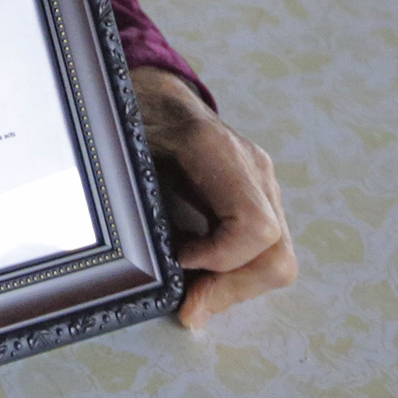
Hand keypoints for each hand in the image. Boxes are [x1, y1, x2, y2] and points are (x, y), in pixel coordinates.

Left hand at [133, 67, 296, 328]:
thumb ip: (136, 200)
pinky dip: (235, 271)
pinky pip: (266, 249)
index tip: (179, 262)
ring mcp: (263, 182)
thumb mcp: (121, 149)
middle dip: (233, 289)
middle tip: (189, 308)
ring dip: (235, 286)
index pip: (254, 226)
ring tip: (192, 292)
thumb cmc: (129, 114)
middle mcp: (252, 167)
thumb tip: (147, 270)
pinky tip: (199, 270)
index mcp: (216, 148)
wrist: (154, 90)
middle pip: (276, 254)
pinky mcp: (261, 197)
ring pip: (277, 259)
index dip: (220, 260)